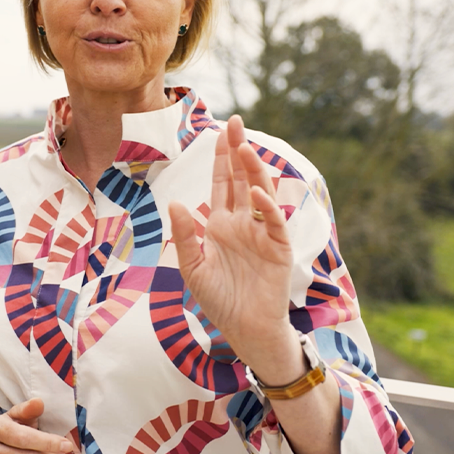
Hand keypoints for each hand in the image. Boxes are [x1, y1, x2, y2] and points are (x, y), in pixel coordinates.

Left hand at [167, 114, 295, 352]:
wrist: (244, 330)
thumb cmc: (220, 300)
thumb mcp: (192, 266)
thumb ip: (184, 235)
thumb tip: (175, 202)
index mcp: (223, 224)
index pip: (223, 183)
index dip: (221, 158)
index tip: (218, 130)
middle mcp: (244, 223)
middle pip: (242, 179)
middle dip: (238, 151)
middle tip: (236, 123)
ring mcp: (263, 233)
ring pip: (260, 193)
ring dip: (253, 171)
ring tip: (244, 147)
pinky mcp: (278, 249)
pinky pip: (273, 223)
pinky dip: (266, 206)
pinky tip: (256, 191)